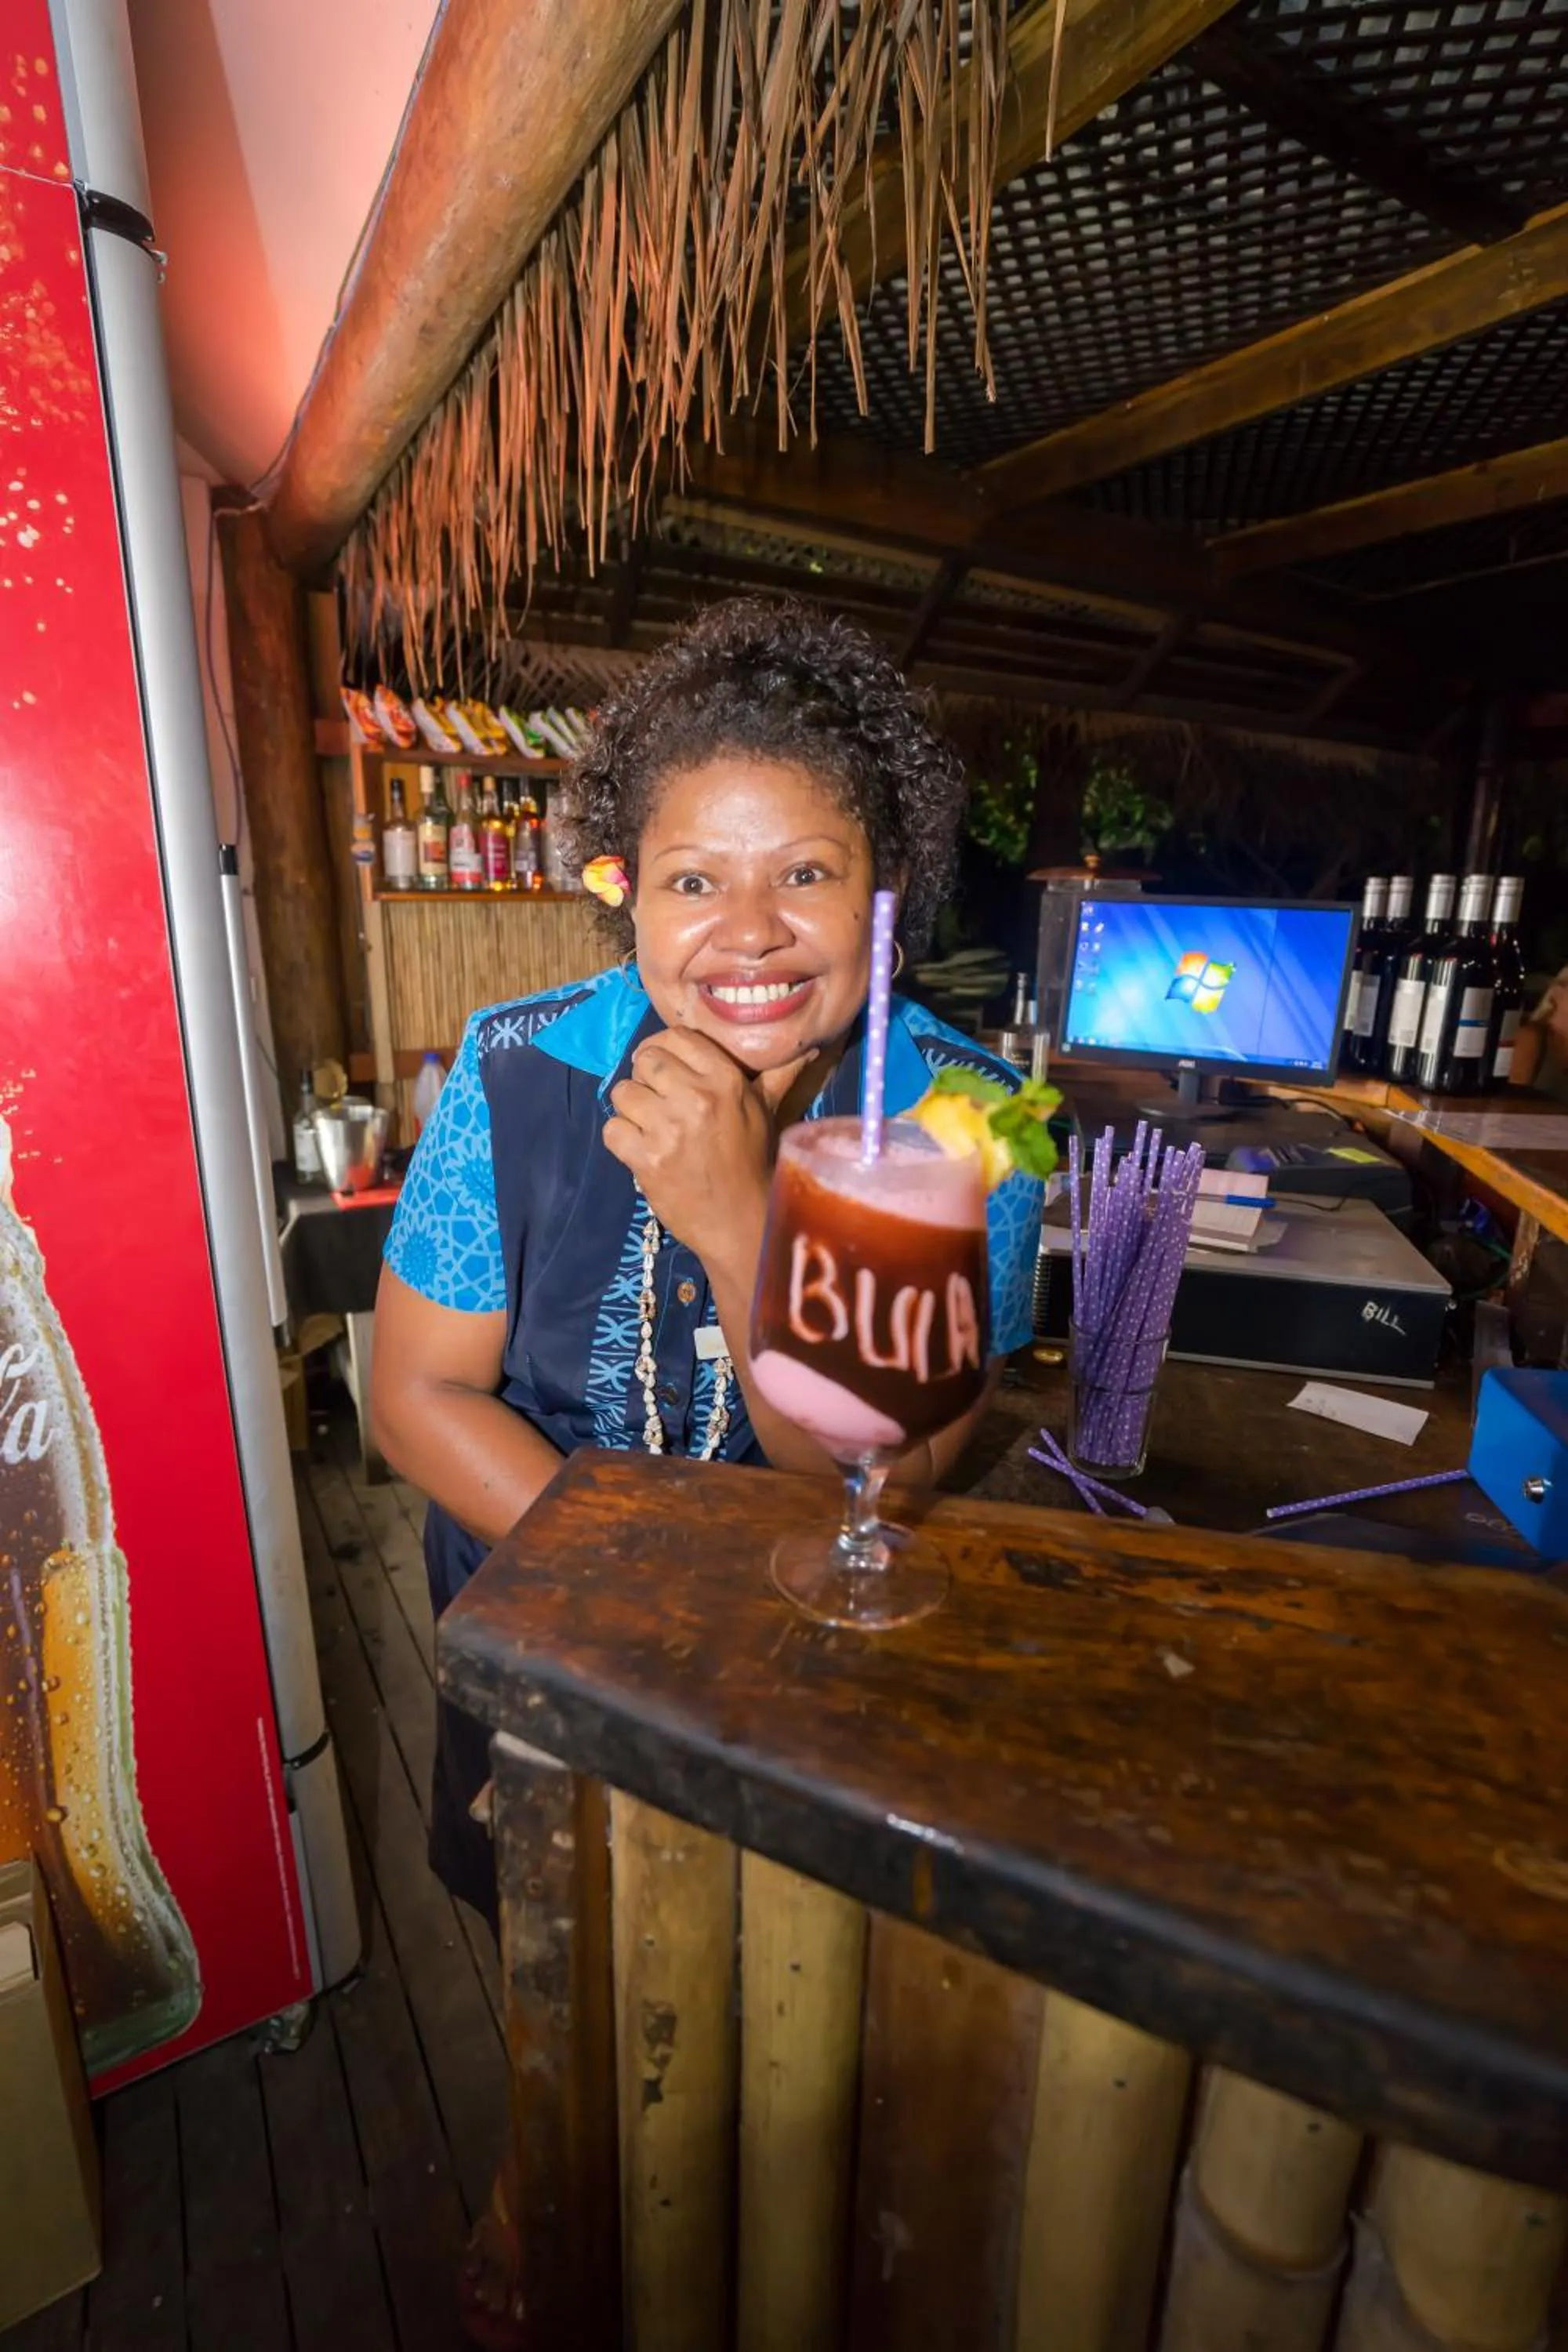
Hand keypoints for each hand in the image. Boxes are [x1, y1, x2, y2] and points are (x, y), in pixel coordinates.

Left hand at [603, 1029, 814, 1280]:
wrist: (742, 1222)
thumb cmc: (755, 1163)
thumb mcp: (767, 1112)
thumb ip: (777, 1075)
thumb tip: (807, 1046)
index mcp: (725, 1079)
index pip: (675, 1037)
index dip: (664, 1049)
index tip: (665, 1069)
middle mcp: (696, 1097)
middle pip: (644, 1061)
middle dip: (645, 1079)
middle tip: (658, 1101)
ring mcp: (668, 1129)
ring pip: (623, 1092)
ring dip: (631, 1110)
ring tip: (649, 1127)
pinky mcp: (646, 1159)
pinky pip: (612, 1129)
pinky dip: (621, 1139)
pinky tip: (641, 1149)